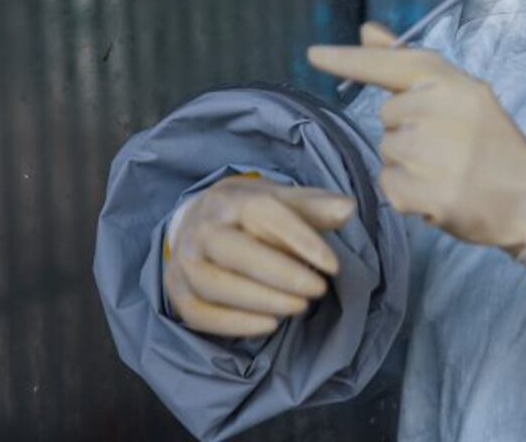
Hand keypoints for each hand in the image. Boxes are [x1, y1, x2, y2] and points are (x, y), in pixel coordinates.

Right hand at [163, 174, 354, 336]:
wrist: (199, 222)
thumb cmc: (250, 212)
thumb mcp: (282, 199)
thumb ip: (315, 205)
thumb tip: (347, 208)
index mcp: (229, 199)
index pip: (262, 213)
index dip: (300, 239)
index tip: (332, 265)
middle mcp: (200, 229)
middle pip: (236, 252)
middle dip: (281, 275)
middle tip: (318, 290)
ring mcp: (184, 263)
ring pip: (216, 286)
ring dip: (262, 301)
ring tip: (301, 307)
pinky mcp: (177, 293)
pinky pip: (200, 314)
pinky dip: (235, 324)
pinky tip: (270, 325)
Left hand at [308, 23, 525, 253]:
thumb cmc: (495, 142)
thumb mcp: (462, 93)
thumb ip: (409, 63)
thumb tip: (366, 29)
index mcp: (449, 83)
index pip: (390, 63)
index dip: (349, 58)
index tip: (314, 53)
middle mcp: (434, 112)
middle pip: (388, 114)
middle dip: (409, 128)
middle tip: (449, 144)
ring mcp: (425, 153)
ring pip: (387, 150)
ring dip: (408, 162)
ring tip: (448, 168)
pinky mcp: (417, 191)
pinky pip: (389, 183)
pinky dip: (407, 191)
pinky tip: (439, 190)